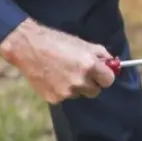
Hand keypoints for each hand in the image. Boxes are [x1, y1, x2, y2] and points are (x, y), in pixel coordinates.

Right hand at [0, 19, 115, 103]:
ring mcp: (66, 91)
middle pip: (95, 91)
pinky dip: (62, 90)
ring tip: (63, 72)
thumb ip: (101, 55)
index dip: (105, 76)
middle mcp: (80, 81)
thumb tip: (112, 64)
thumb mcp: (83, 44)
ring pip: (79, 94)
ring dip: (76, 86)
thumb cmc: (58, 42)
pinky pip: (65, 97)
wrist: (28, 48)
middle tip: (81, 72)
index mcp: (90, 66)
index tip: (101, 74)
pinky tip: (53, 77)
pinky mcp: (54, 98)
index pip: (109, 81)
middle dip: (92, 83)